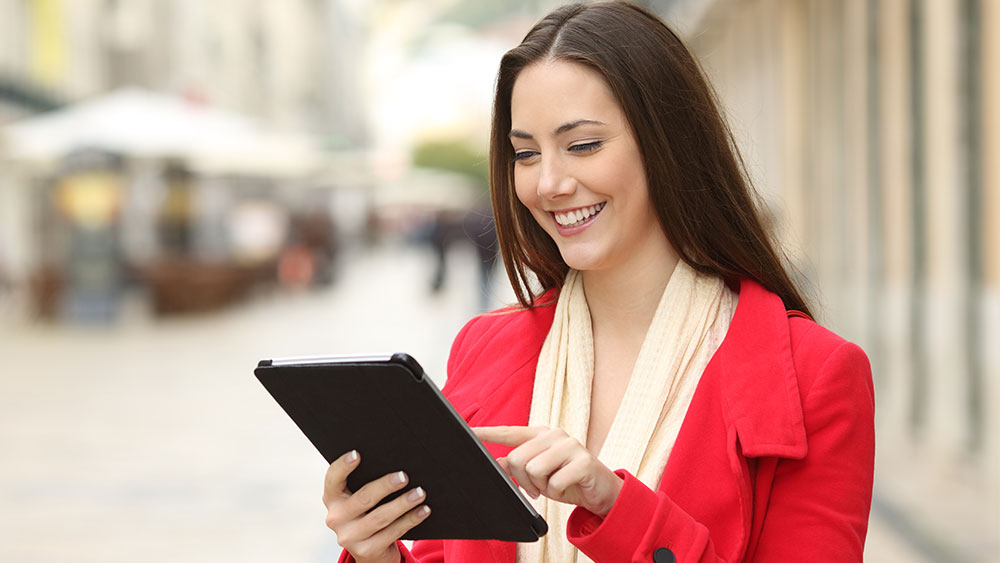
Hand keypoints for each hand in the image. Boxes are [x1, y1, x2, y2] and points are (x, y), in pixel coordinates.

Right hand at [322, 450, 430, 562]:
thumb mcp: (358, 500)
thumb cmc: (367, 514)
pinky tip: (423, 510)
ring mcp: (350, 537)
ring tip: (420, 493)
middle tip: (404, 476)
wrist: (369, 551)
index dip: (343, 466)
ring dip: (403, 504)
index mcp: (332, 499)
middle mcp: (336, 518)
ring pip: (380, 517)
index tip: (357, 454)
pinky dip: (410, 519)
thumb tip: (395, 464)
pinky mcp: (367, 551)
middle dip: (386, 486)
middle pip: (363, 498)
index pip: (333, 478)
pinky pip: (393, 532)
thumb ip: (365, 483)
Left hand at [473, 426, 623, 516]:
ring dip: (541, 486)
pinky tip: (567, 488)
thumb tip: (498, 462)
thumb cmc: (567, 480)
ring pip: (534, 469)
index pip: (511, 432)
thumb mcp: (538, 476)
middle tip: (538, 486)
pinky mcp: (583, 460)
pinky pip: (554, 482)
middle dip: (524, 480)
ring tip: (554, 485)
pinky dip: (557, 493)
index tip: (470, 432)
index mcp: (541, 435)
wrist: (600, 491)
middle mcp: (554, 434)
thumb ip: (518, 467)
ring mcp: (570, 445)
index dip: (489, 433)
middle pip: (518, 458)